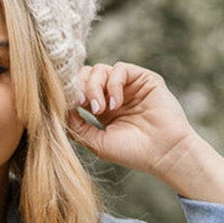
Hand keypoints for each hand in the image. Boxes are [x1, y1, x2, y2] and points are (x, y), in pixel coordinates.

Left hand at [66, 62, 198, 176]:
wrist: (163, 153)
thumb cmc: (133, 152)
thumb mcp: (97, 142)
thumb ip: (78, 127)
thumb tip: (60, 109)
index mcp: (102, 109)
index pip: (80, 90)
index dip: (70, 93)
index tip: (66, 105)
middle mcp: (114, 95)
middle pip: (87, 76)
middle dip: (80, 87)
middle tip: (82, 104)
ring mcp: (129, 86)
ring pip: (100, 69)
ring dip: (95, 87)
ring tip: (100, 109)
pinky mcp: (143, 78)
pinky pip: (120, 69)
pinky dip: (112, 85)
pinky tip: (115, 104)